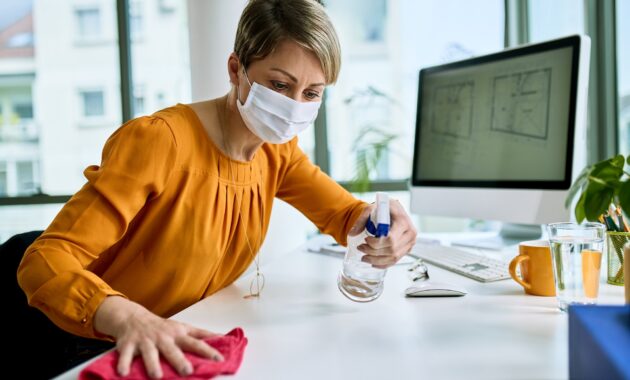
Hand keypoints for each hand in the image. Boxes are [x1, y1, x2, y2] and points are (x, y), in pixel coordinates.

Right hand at [94, 296, 223, 378]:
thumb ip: (202, 335)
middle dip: (180, 360)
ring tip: (157, 376)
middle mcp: (163, 338)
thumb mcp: (183, 328)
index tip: (219, 359)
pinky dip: (123, 364)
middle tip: (188, 371)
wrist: (134, 318)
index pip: (196, 342)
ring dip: (153, 364)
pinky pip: (125, 355)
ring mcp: (146, 341)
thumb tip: (224, 338)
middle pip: (172, 350)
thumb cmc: (163, 327)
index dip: (208, 350)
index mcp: (178, 335)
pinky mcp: (129, 345)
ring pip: (150, 354)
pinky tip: (123, 373)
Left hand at [349, 199, 417, 268]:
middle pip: (391, 250)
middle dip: (373, 252)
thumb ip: (361, 220)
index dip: (376, 243)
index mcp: (403, 221)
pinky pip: (395, 260)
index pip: (390, 239)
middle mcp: (410, 233)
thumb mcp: (371, 208)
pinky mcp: (407, 249)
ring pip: (393, 257)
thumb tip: (352, 233)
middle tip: (361, 248)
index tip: (366, 239)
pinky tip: (373, 263)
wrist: (394, 210)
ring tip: (364, 257)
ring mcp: (410, 242)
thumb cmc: (385, 208)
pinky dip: (383, 264)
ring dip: (376, 260)